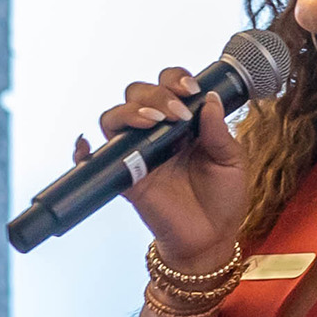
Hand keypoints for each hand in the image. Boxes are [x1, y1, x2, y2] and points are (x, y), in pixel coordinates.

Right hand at [81, 67, 248, 268]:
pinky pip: (96, 160)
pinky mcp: (126, 178)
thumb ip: (219, 131)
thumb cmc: (223, 198)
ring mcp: (138, 153)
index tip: (190, 90)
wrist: (213, 238)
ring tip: (153, 121)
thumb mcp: (231, 161)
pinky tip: (88, 145)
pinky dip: (84, 151)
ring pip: (115, 117)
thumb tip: (208, 100)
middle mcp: (158, 132)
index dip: (175, 79)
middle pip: (137, 94)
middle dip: (155, 94)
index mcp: (184, 122)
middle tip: (177, 113)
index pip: (168, 85)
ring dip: (130, 112)